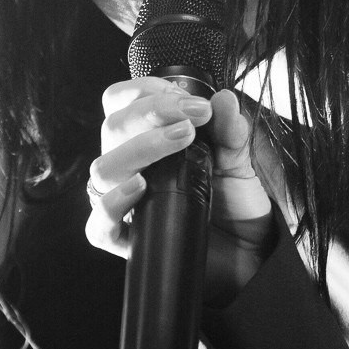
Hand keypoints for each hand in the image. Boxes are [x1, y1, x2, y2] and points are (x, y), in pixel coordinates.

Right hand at [86, 80, 274, 298]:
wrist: (249, 257)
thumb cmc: (235, 205)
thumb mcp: (238, 162)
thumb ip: (230, 131)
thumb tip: (223, 99)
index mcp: (147, 139)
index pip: (121, 103)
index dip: (145, 91)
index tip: (185, 97)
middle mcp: (131, 168)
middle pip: (112, 129)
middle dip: (150, 114)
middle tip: (192, 119)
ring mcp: (127, 204)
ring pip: (104, 169)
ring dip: (139, 148)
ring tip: (179, 142)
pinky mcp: (129, 241)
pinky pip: (99, 226)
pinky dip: (112, 205)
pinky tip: (140, 188)